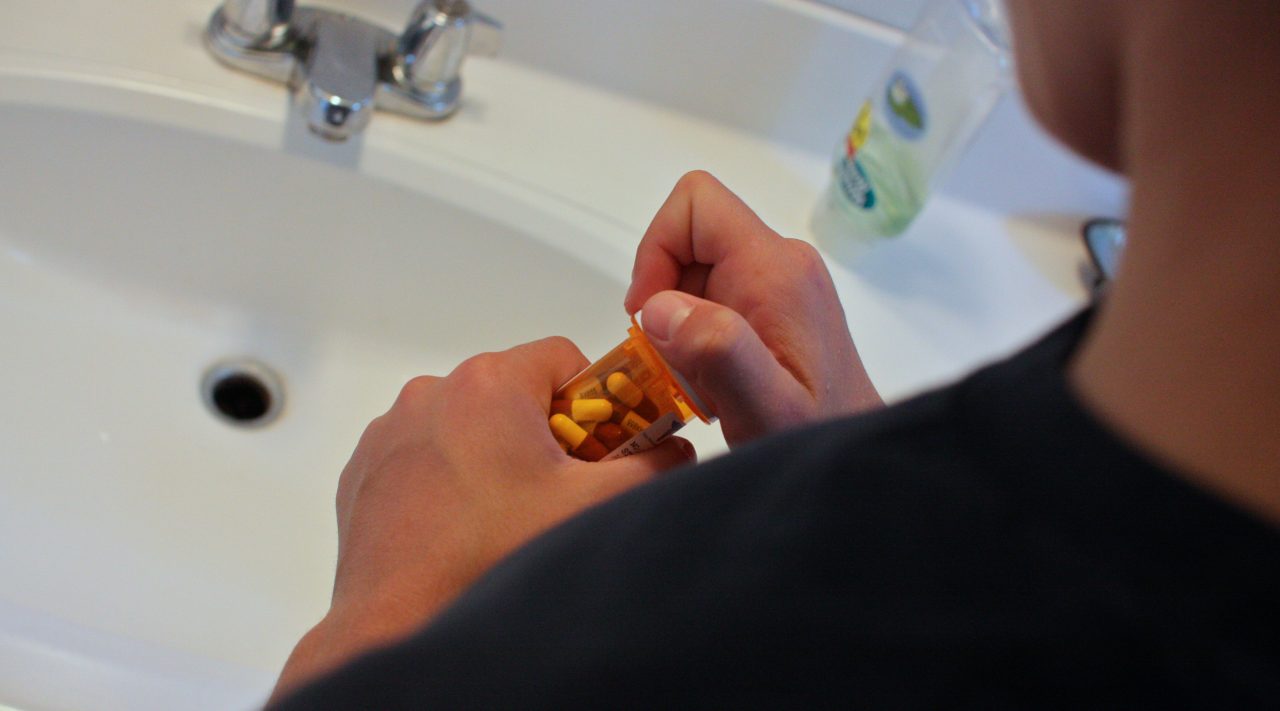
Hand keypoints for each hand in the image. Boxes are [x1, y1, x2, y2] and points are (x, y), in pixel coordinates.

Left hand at [269, 337, 692, 703]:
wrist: (398, 620)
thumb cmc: (488, 556)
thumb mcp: (594, 504)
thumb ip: (653, 465)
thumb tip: (675, 451)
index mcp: (488, 383)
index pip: (563, 359)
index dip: (594, 401)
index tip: (601, 446)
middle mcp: (431, 392)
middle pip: (515, 392)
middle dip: (546, 434)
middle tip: (560, 490)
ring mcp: (391, 431)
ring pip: (468, 424)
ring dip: (495, 456)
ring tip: (507, 516)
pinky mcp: (366, 469)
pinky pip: (425, 453)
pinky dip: (450, 478)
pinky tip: (464, 527)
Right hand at [625, 171, 881, 446]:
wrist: (862, 461)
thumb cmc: (818, 440)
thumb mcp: (765, 408)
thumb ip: (719, 351)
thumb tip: (660, 306)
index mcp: (776, 269)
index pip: (696, 204)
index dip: (656, 251)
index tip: (651, 319)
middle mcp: (782, 263)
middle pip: (690, 241)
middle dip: (664, 300)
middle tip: (677, 365)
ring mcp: (781, 284)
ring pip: (696, 273)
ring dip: (679, 326)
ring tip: (703, 383)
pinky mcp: (778, 308)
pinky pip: (715, 299)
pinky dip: (697, 338)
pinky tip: (715, 384)